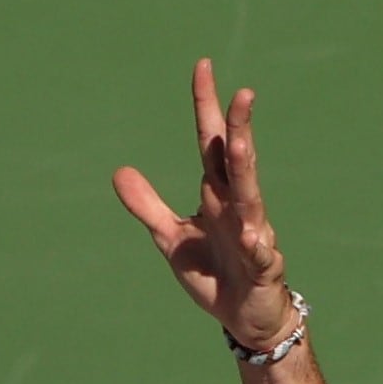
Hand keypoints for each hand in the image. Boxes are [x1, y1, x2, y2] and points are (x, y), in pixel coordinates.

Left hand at [113, 60, 299, 356]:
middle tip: (242, 93)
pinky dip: (256, 244)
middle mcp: (238, 206)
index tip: (202, 66)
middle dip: (238, 127)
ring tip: (243, 144)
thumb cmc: (213, 271)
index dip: (206, 106)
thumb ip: (147, 205)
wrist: (244, 317)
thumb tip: (119, 170)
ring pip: (251, 197)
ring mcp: (254, 233)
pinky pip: (260, 253)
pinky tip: (252, 235)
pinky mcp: (262, 266)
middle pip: (236, 160)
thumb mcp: (171, 237)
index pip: (211, 142)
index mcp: (216, 193)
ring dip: (247, 169)